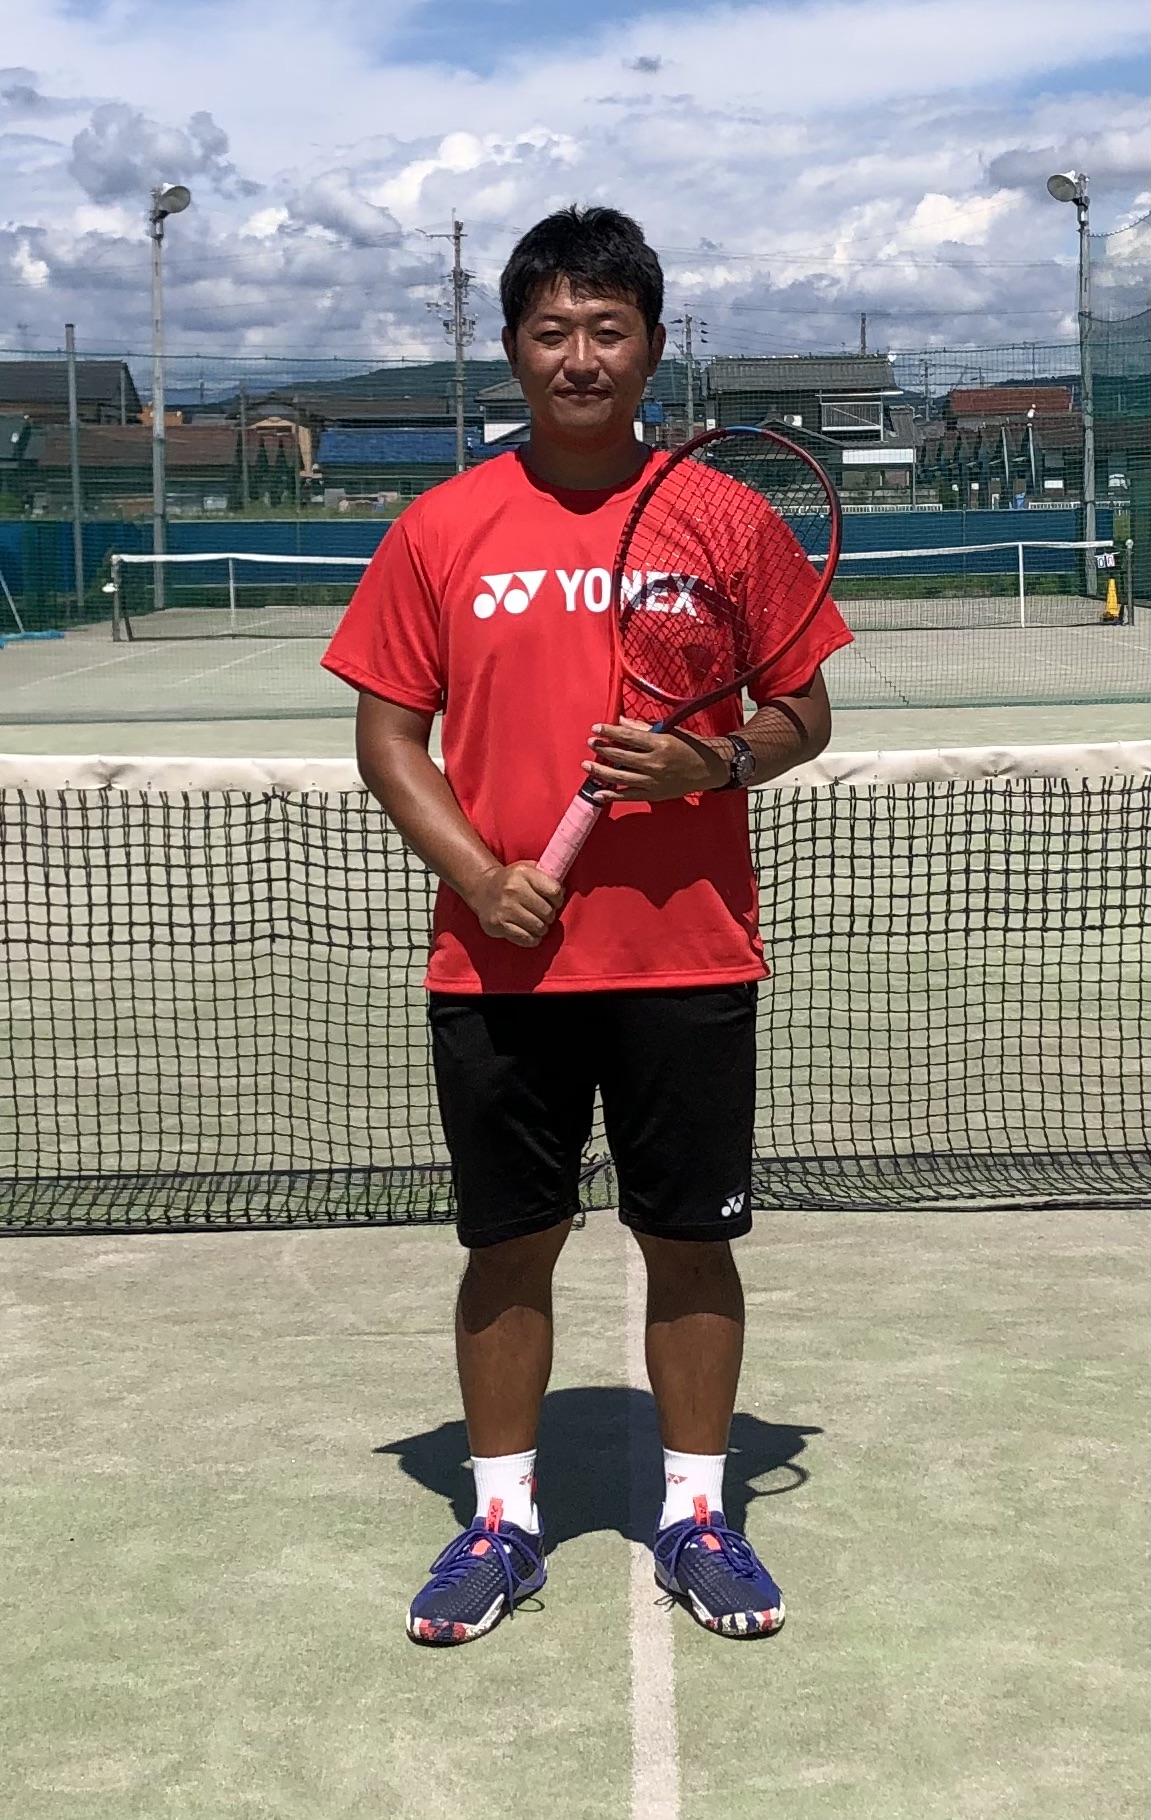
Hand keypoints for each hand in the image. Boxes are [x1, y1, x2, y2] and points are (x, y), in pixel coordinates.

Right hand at [466, 861, 565, 947]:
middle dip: (549, 915)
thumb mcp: (527, 868)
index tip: (554, 901)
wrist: (482, 888)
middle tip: (545, 914)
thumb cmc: (512, 880)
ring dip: (542, 928)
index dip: (558, 898)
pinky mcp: (498, 925)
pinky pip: (525, 938)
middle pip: (547, 912)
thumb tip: (563, 891)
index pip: (554, 891)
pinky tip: (531, 933)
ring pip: (538, 927)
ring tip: (538, 924)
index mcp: (523, 874)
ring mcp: (504, 909)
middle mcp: (513, 890)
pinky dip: (532, 939)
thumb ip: (546, 875)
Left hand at [582, 719, 728, 802]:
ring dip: (600, 771)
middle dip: (602, 749)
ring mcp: (653, 781)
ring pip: (620, 777)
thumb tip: (620, 721)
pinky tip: (598, 793)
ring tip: (586, 765)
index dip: (609, 731)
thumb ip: (644, 727)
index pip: (628, 736)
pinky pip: (628, 796)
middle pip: (621, 756)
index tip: (596, 727)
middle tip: (590, 743)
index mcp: (660, 743)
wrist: (708, 770)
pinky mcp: (653, 794)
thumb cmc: (689, 746)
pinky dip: (612, 796)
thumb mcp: (670, 731)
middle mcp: (655, 763)